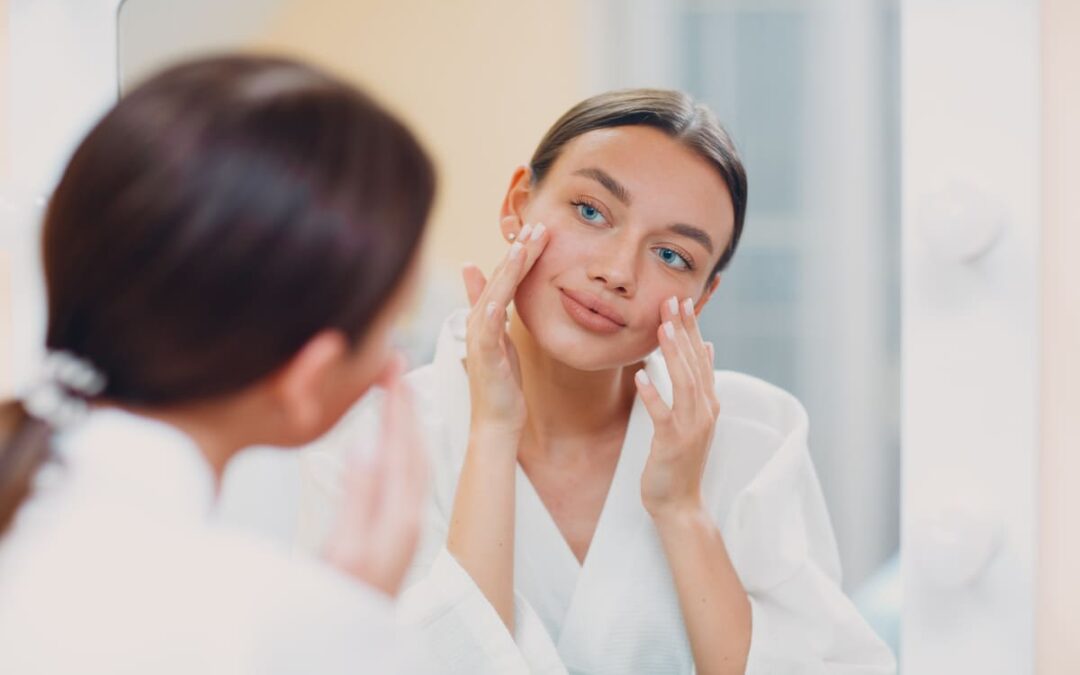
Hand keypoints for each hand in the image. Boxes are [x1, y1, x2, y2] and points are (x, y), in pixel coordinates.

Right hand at [324, 353, 428, 596]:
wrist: (344, 650)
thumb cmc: (337, 603)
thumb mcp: (341, 550)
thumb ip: (358, 498)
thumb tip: (369, 444)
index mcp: (398, 517)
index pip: (402, 445)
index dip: (397, 402)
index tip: (391, 365)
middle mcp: (408, 519)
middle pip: (412, 448)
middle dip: (405, 404)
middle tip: (394, 366)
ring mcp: (403, 528)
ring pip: (411, 462)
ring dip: (404, 424)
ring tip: (393, 394)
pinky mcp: (393, 536)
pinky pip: (404, 478)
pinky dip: (398, 450)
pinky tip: (388, 445)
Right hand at [460, 222, 548, 436]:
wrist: (496, 420)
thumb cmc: (502, 382)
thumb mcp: (501, 339)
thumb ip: (494, 309)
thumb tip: (485, 283)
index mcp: (486, 315)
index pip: (504, 276)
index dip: (519, 253)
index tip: (537, 230)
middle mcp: (478, 321)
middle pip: (500, 279)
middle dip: (518, 252)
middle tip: (536, 227)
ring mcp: (478, 338)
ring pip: (494, 296)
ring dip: (508, 272)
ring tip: (522, 248)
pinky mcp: (483, 357)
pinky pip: (487, 331)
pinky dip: (490, 312)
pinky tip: (499, 299)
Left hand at [636, 296, 719, 518]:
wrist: (680, 504)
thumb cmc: (681, 461)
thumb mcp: (694, 417)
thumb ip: (699, 384)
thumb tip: (707, 347)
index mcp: (708, 403)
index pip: (702, 357)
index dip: (693, 328)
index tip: (684, 300)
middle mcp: (704, 411)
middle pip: (695, 363)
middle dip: (685, 330)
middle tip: (673, 300)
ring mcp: (691, 427)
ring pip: (684, 383)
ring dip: (673, 354)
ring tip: (662, 328)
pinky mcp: (673, 443)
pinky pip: (663, 414)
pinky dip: (653, 394)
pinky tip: (641, 376)